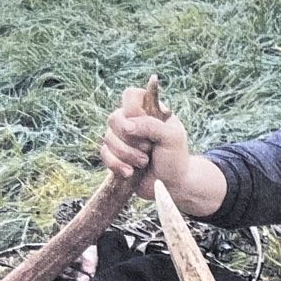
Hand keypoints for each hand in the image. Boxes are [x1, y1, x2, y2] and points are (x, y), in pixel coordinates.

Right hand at [100, 83, 189, 199]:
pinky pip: (104, 154)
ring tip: (143, 163)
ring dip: (126, 154)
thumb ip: (151, 125)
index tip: (144, 123)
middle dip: (129, 138)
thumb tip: (127, 126)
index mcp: (148, 111)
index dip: (133, 109)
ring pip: (108, 138)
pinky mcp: (115, 156)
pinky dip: (116, 164)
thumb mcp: (172, 137)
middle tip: (148, 149)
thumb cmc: (176, 158)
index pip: (130, 95)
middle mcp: (132, 122)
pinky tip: (129, 173)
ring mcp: (122, 139)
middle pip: (114, 118)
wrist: (172, 185)